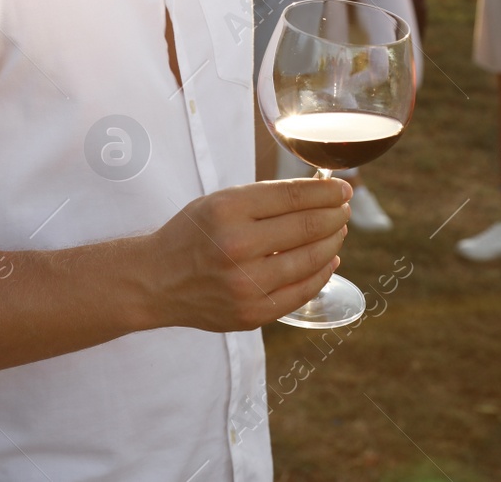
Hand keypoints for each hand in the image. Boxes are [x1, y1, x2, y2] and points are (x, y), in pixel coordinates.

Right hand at [145, 178, 351, 331]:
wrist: (157, 281)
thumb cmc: (193, 235)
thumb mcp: (221, 201)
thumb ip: (266, 198)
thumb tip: (320, 193)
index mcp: (228, 210)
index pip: (294, 196)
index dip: (327, 191)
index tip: (342, 188)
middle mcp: (238, 246)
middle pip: (308, 226)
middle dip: (335, 214)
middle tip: (343, 208)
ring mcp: (246, 284)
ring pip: (312, 259)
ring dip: (333, 241)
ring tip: (337, 231)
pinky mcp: (253, 313)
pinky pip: (302, 291)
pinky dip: (322, 273)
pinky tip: (329, 260)